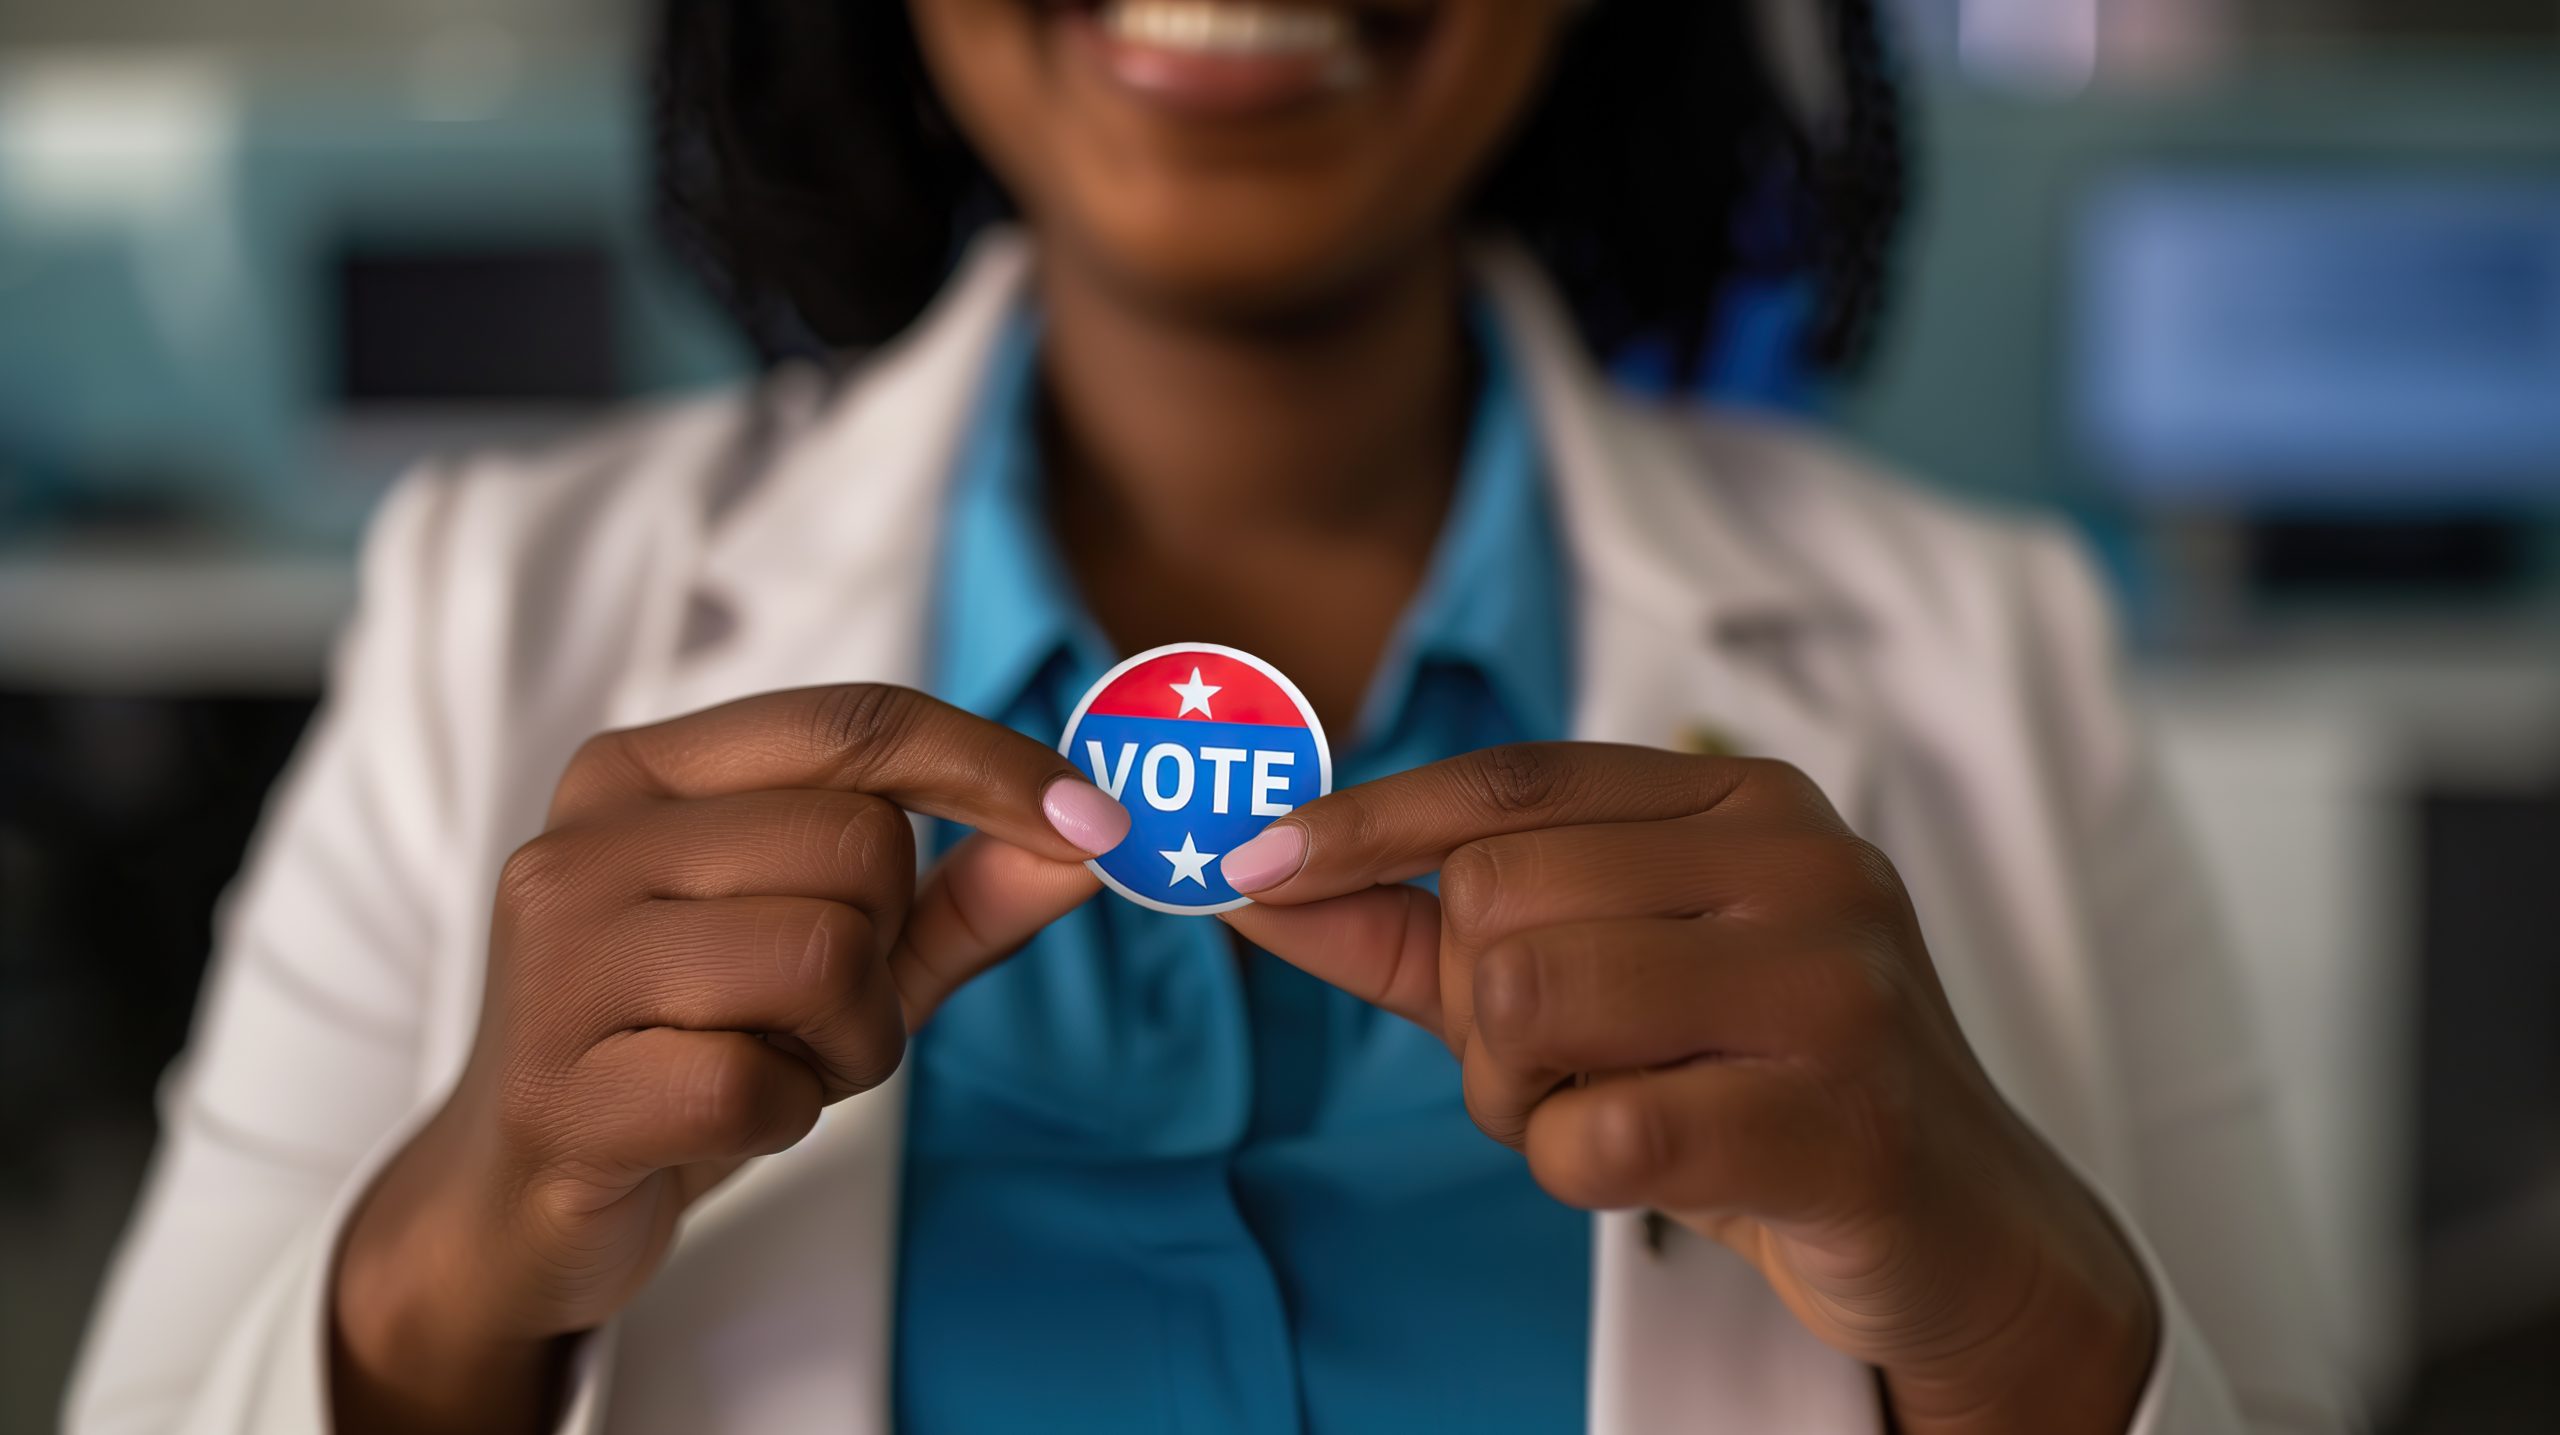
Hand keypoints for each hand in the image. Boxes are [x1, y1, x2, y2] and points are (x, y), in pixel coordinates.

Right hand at [331, 685, 1127, 1434]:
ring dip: (848, 1040)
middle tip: (816, 1011)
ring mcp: (560, 960)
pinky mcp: (559, 1085)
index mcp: (643, 773)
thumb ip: (960, 895)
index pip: (854, 722)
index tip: (1099, 820)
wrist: (515, 1202)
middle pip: (859, 844)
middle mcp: (587, 840)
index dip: (992, 765)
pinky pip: (759, 1081)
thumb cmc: (690, 1050)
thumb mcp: (836, 960)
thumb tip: (1093, 834)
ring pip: (825, 955)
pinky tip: (721, 1119)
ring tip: (772, 1061)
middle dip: (887, 948)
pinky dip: (782, 1115)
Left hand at [1219, 744, 2159, 1434]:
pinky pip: (1600, 1134)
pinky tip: (1654, 1171)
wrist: (1966, 1236)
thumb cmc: (1758, 1091)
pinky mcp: (1840, 1118)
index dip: (1366, 824)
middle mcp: (1800, 864)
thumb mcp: (1597, 991)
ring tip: (1608, 1116)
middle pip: (1498, 900)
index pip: (1509, 782)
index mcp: (1745, 802)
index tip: (1253, 861)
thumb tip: (1254, 885)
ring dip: (1521, 1096)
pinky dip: (1578, 1170)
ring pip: (1527, 999)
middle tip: (1561, 1075)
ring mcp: (1831, 985)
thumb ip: (1427, 936)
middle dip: (1479, 1016)